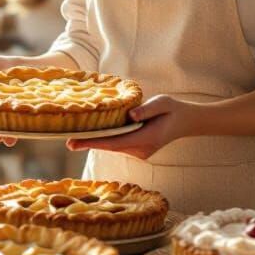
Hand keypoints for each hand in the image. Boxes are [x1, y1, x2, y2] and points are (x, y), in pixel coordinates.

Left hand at [67, 94, 191, 160]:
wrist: (185, 121)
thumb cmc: (172, 109)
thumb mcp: (162, 102)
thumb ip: (146, 109)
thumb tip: (130, 116)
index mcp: (147, 138)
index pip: (115, 142)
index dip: (94, 143)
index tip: (77, 143)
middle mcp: (142, 149)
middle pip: (111, 146)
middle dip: (91, 143)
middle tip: (68, 141)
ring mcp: (141, 152)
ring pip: (114, 146)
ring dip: (98, 142)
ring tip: (77, 136)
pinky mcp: (139, 150)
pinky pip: (119, 145)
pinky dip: (108, 140)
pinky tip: (95, 134)